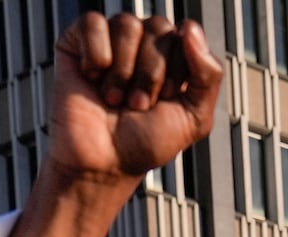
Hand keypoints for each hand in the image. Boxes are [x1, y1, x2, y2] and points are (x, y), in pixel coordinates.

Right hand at [49, 13, 223, 182]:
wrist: (105, 164)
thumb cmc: (145, 144)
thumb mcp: (196, 117)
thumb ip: (209, 75)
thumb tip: (190, 29)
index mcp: (175, 57)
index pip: (187, 35)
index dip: (178, 70)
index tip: (167, 100)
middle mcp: (144, 44)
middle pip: (159, 28)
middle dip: (151, 74)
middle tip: (138, 104)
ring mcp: (112, 41)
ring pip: (127, 25)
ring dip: (123, 71)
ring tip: (116, 98)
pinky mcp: (78, 43)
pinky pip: (92, 22)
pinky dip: (96, 54)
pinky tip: (94, 78)